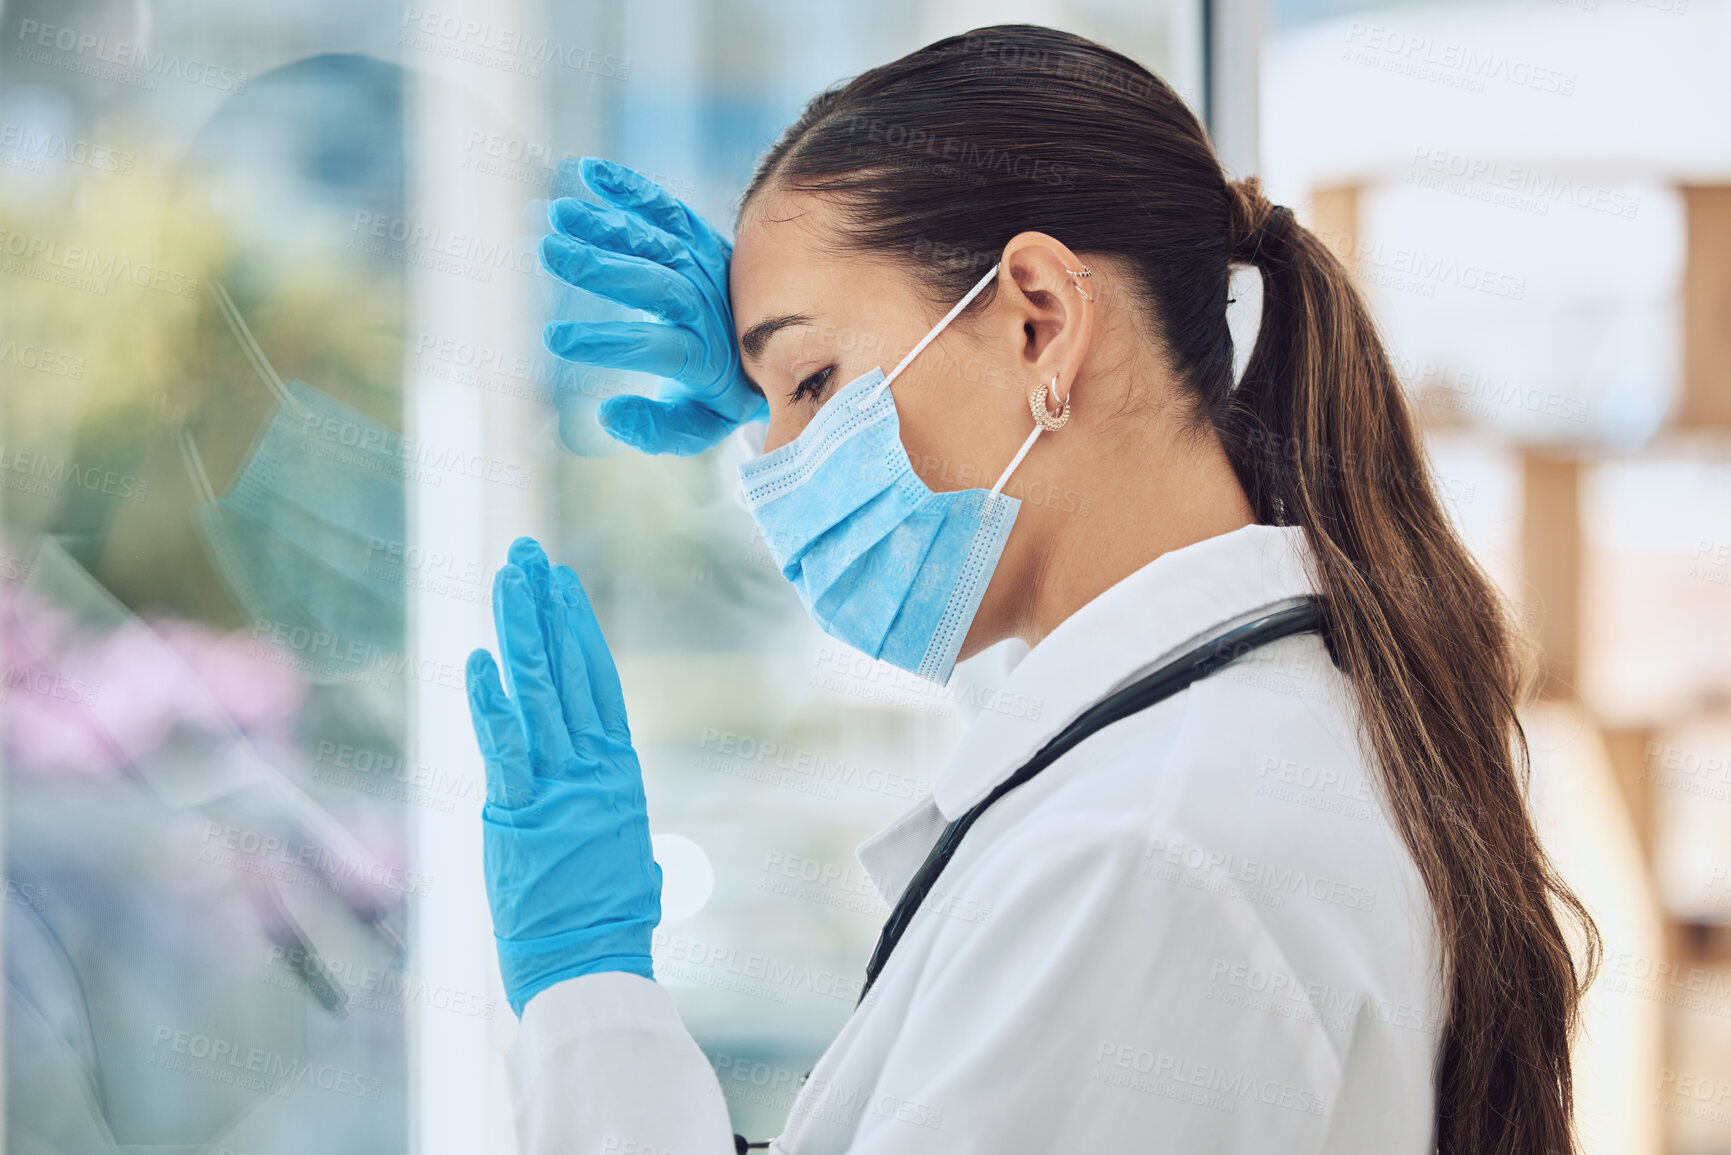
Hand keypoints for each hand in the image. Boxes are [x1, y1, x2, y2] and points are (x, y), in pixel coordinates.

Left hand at [466, 536, 660, 1015]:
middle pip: (567, 673)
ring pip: (538, 694)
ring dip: (521, 634)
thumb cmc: (608, 924)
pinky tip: (480, 661)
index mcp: (617, 776)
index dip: (576, 630)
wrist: (591, 969)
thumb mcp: (623, 858)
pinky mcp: (520, 816)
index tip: (561, 584)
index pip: (597, 684)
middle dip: (544, 611)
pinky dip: (491, 703)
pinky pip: (504, 750)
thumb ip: (611, 823)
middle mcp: (591, 771)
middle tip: (527, 557)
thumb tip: (622, 822)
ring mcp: (558, 789)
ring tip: (508, 580)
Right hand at [540, 157, 768, 455]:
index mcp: (705, 358)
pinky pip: (667, 209)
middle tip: (550, 254)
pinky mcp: (698, 237)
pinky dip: (632, 189)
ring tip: (560, 213)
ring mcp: (704, 266)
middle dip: (602, 270)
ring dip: (608, 226)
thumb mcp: (699, 426)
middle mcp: (706, 307)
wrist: (777, 340)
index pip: (656, 349)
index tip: (555, 339)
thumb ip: (657, 429)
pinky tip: (589, 171)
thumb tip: (609, 414)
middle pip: (657, 286)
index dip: (609, 345)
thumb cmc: (722, 393)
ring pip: (657, 244)